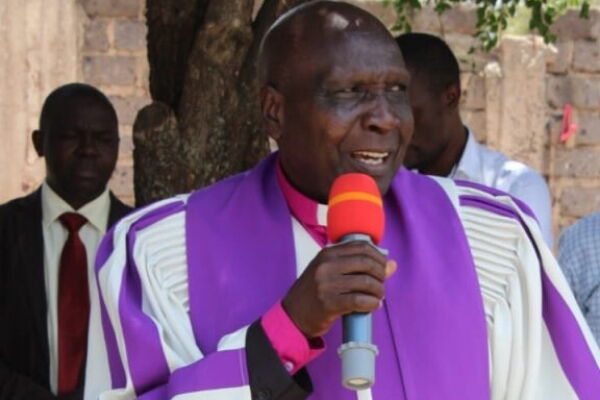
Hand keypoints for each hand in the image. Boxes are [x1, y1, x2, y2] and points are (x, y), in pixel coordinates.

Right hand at [282, 241, 396, 337]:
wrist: (293, 315)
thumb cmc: (314, 292)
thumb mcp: (331, 273)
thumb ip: (358, 267)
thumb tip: (391, 264)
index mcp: (327, 254)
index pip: (361, 247)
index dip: (378, 256)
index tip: (383, 267)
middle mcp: (326, 265)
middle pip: (366, 262)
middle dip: (381, 273)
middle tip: (381, 284)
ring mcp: (327, 284)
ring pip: (365, 282)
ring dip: (378, 290)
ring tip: (378, 296)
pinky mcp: (329, 303)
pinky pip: (359, 300)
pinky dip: (372, 303)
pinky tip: (374, 306)